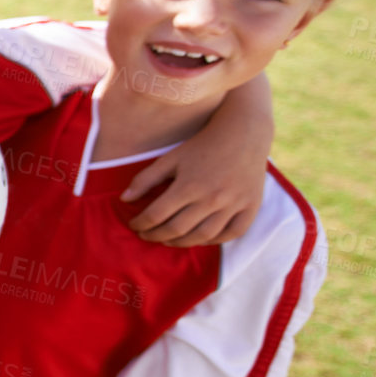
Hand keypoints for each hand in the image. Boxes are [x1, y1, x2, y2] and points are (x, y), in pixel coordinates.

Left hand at [123, 116, 266, 247]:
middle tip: (146, 235)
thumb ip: (145, 179)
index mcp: (188, 186)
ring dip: (181, 243)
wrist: (244, 133)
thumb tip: (124, 200)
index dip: (141, 224)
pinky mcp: (251, 206)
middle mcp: (211, 199)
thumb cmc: (202, 145)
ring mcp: (234, 204)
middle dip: (156, 236)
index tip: (134, 225)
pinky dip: (215, 241)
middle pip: (177, 229)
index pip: (156, 215)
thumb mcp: (170, 158)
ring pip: (203, 236)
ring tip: (168, 240)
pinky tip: (200, 238)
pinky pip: (233, 233)